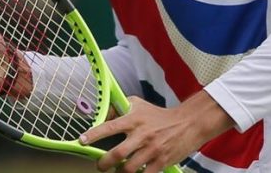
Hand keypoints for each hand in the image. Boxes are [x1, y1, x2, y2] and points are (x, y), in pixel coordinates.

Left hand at [81, 92, 233, 172]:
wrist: (187, 123)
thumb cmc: (159, 115)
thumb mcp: (138, 104)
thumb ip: (119, 108)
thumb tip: (102, 116)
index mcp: (135, 119)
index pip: (110, 126)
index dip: (94, 134)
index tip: (82, 141)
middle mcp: (142, 135)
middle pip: (118, 154)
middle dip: (104, 163)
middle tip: (100, 165)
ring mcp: (152, 149)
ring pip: (129, 168)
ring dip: (119, 172)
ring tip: (118, 170)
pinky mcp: (161, 161)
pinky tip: (134, 172)